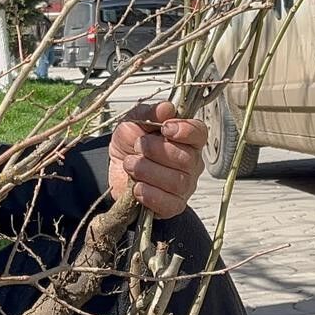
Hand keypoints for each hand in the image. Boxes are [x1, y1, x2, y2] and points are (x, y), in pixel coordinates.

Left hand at [108, 100, 206, 219]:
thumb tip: (166, 108)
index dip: (185, 131)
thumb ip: (148, 114)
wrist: (115, 170)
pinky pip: (170, 203)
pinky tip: (137, 187)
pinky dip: (151, 195)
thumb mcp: (132, 122)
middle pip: (187, 158)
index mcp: (186, 138)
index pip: (199, 133)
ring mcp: (185, 186)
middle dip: (157, 151)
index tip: (165, 128)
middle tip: (137, 147)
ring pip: (177, 181)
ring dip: (148, 171)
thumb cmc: (130, 144)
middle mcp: (191, 162)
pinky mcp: (173, 205)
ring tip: (130, 164)